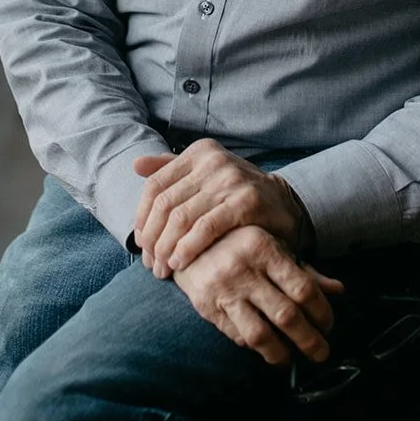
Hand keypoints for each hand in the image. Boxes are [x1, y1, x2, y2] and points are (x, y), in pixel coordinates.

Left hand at [133, 139, 300, 276]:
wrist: (284, 206)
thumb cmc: (236, 195)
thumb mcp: (205, 176)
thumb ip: (171, 170)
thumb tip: (136, 164)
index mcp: (199, 152)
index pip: (155, 186)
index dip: (142, 218)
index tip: (140, 244)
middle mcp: (213, 161)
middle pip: (165, 204)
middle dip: (152, 239)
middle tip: (150, 264)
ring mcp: (230, 179)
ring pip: (181, 218)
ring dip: (166, 248)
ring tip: (163, 268)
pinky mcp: (245, 201)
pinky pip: (205, 228)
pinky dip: (188, 248)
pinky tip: (180, 262)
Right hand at [173, 225, 342, 366]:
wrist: (184, 240)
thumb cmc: (237, 242)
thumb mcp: (271, 245)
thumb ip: (304, 269)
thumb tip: (338, 291)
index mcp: (264, 248)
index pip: (303, 289)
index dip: (322, 313)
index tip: (328, 325)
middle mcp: (244, 269)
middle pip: (286, 316)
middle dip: (310, 341)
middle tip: (321, 353)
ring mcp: (224, 291)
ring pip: (261, 334)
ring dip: (282, 353)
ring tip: (292, 358)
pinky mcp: (207, 308)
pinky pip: (238, 336)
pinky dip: (256, 347)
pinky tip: (267, 348)